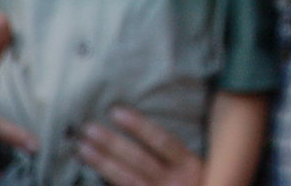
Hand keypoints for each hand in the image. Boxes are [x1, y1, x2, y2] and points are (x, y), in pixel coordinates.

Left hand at [77, 107, 203, 185]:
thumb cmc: (208, 181)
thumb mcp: (206, 167)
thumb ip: (185, 151)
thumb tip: (164, 123)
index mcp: (190, 166)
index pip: (162, 141)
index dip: (139, 126)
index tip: (116, 111)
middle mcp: (173, 182)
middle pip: (138, 159)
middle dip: (112, 143)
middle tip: (88, 128)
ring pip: (125, 179)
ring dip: (102, 163)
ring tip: (82, 147)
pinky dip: (105, 184)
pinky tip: (88, 177)